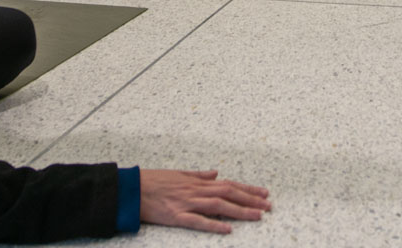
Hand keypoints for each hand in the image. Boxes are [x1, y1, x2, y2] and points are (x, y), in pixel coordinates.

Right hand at [140, 169, 270, 233]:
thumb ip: (199, 174)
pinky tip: (227, 229)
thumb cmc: (154, 180)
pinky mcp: (176, 216)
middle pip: (229, 194)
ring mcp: (187, 203)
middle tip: (268, 205)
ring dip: (240, 210)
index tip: (264, 193)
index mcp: (197, 181)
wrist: (133, 188)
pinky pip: (198, 221)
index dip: (247, 189)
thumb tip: (216, 173)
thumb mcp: (179, 172)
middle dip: (250, 199)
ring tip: (257, 215)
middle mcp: (196, 190)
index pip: (228, 184)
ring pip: (219, 206)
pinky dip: (213, 225)